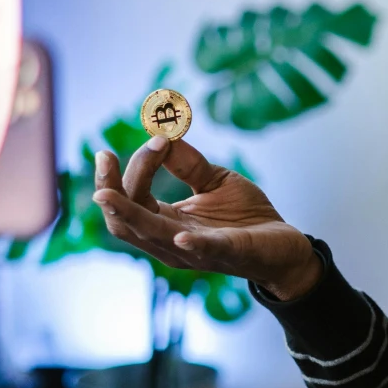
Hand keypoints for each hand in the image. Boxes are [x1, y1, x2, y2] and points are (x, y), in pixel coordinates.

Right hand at [92, 140, 322, 301]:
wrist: (284, 245)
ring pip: (153, 236)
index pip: (133, 198)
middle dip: (111, 191)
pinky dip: (192, 243)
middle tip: (103, 158)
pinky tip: (181, 234)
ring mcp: (197, 252)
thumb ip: (187, 163)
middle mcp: (172, 242)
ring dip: (129, 213)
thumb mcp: (213, 180)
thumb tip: (162, 134)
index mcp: (166, 223)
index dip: (133, 168)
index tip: (155, 137)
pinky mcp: (230, 253)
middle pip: (126, 222)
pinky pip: (206, 250)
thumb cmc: (245, 217)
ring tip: (107, 194)